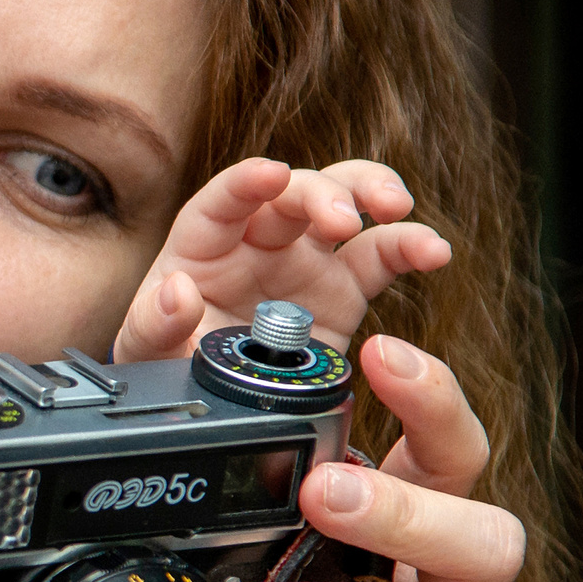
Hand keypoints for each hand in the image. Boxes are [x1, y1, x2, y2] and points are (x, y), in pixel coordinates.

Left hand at [114, 157, 453, 362]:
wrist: (213, 408)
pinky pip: (381, 257)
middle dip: (321, 194)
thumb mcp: (148, 354)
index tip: (270, 174)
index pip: (223, 201)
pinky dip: (409, 246)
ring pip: (344, 205)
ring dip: (372, 195)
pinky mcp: (344, 290)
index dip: (245, 182)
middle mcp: (257, 242)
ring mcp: (305, 260)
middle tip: (343, 218)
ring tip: (398, 210)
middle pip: (293, 194)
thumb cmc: (170, 367)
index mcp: (204, 247)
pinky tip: (434, 251)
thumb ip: (156, 326)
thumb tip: (177, 293)